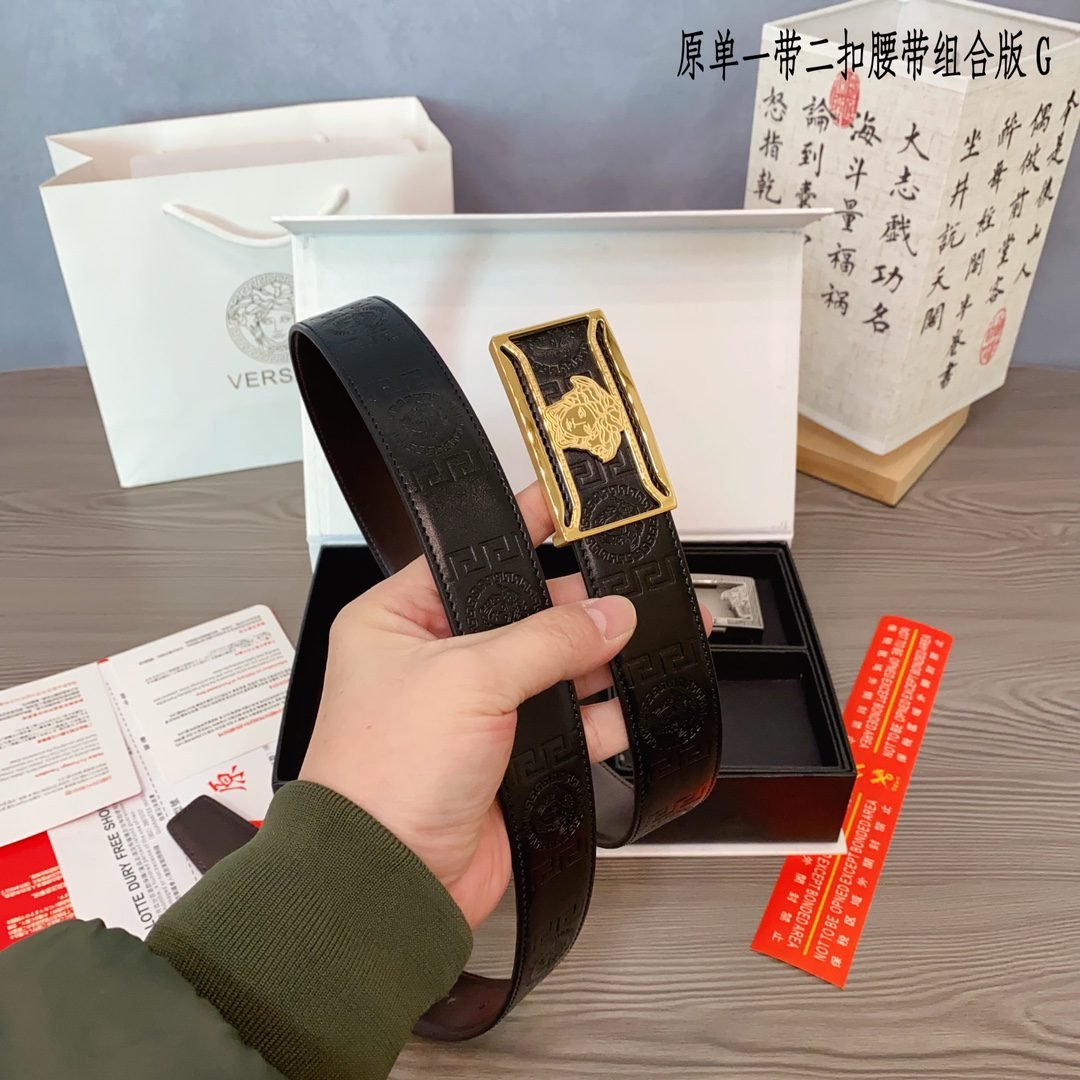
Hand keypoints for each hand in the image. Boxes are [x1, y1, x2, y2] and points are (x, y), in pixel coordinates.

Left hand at [299, 482, 636, 928]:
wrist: (391, 878)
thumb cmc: (381, 776)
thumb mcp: (466, 677)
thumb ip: (547, 638)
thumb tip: (606, 613)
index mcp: (399, 621)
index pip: (472, 557)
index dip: (521, 530)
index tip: (565, 502)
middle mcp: (437, 661)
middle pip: (524, 611)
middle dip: (578, 602)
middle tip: (625, 586)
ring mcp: (475, 710)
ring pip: (553, 667)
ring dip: (599, 656)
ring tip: (644, 635)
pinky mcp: (508, 756)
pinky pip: (570, 723)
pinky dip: (601, 715)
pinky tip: (628, 703)